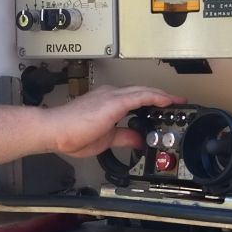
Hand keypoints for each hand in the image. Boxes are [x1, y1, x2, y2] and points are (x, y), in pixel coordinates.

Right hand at [49, 85, 184, 157]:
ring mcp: (112, 96)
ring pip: (144, 91)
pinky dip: (157, 97)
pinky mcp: (114, 101)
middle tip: (176, 104)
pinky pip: (142, 96)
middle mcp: (110, 95)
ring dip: (162, 97)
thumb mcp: (105, 139)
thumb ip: (123, 136)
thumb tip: (138, 139)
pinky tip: (168, 101)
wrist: (54, 131)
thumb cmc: (69, 135)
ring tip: (177, 102)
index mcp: (106, 103)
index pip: (134, 100)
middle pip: (142, 92)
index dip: (151, 103)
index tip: (163, 110)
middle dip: (160, 99)